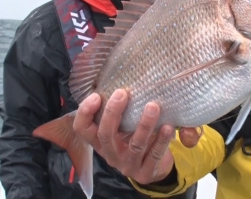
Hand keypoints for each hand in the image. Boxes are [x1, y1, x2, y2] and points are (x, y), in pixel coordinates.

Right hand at [72, 89, 202, 184]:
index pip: (82, 129)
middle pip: (105, 135)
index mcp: (101, 141)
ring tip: (153, 106)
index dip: (85, 113)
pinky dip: (162, 140)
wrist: (154, 167)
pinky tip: (168, 127)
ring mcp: (128, 165)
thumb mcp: (124, 126)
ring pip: (134, 145)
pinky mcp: (146, 173)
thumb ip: (120, 110)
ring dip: (144, 124)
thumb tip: (125, 76)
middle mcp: (111, 154)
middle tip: (123, 92)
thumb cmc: (135, 137)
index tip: (96, 95)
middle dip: (113, 112)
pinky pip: (155, 155)